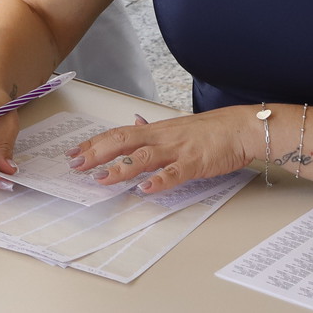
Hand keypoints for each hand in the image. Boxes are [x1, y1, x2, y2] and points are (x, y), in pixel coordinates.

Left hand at [66, 106, 255, 194]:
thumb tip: (133, 123)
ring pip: (143, 157)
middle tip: (76, 164)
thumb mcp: (174, 128)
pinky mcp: (195, 162)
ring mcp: (177, 149)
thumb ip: (152, 131)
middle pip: (122, 141)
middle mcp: (160, 137)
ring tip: (102, 179)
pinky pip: (175, 172)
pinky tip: (146, 189)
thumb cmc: (209, 131)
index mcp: (154, 130)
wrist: (239, 128)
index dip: (94, 143)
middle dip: (97, 153)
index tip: (73, 152)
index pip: (117, 134)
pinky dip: (160, 181)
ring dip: (121, 168)